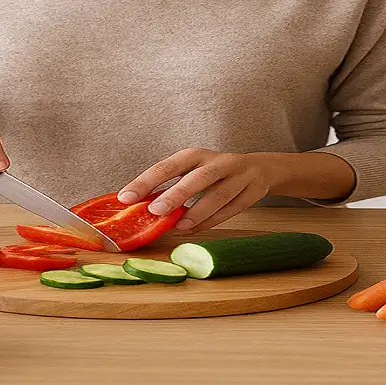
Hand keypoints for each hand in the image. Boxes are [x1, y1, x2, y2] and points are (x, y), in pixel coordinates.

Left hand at [116, 148, 286, 232]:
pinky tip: (195, 229)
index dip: (147, 181)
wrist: (259, 168)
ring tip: (178, 226)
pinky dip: (212, 221)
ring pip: (218, 195)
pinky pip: (231, 209)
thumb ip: (170, 185)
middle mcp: (218, 162)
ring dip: (197, 212)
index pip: (168, 166)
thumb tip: (135, 206)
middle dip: (176, 194)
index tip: (126, 197)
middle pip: (198, 178)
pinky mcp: (252, 192)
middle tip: (155, 211)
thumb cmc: (214, 172)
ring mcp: (238, 177)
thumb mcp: (193, 170)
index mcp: (196, 155)